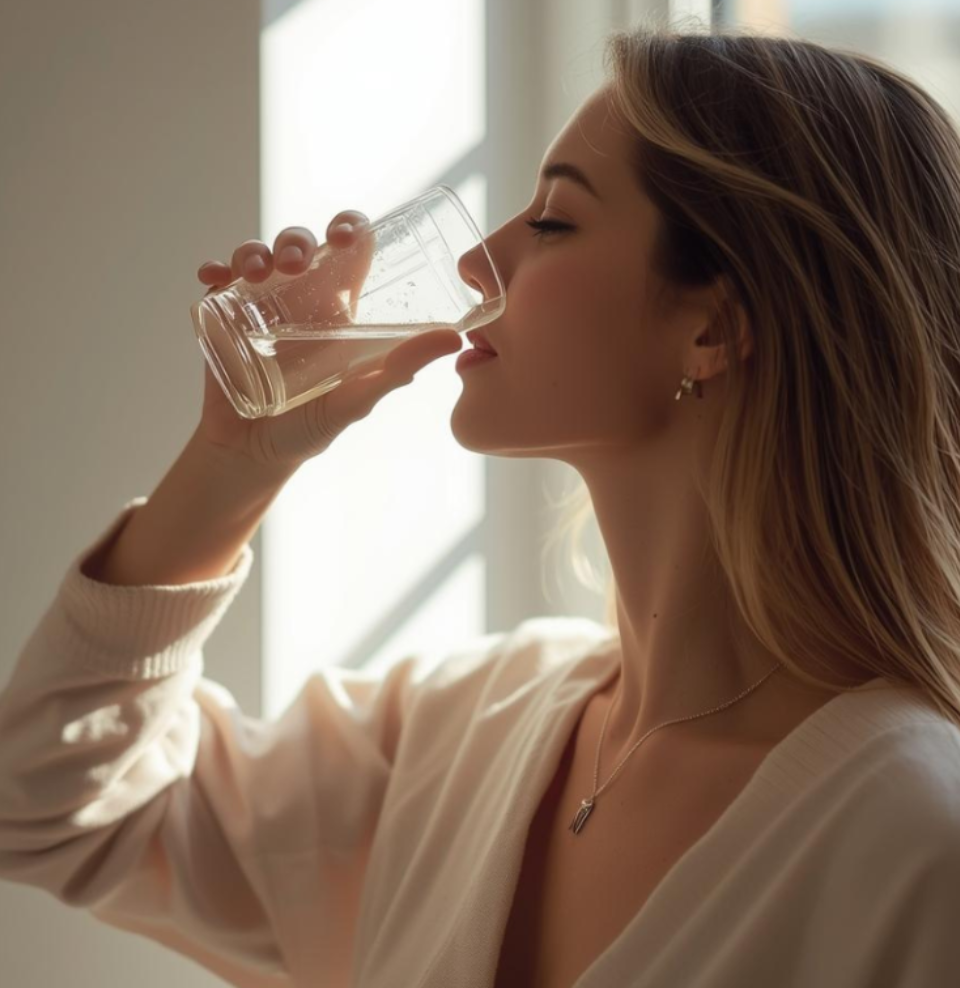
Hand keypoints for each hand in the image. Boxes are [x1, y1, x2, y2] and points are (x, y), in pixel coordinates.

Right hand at [194, 211, 462, 474]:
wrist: (253, 455)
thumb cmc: (310, 429)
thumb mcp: (359, 397)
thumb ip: (400, 367)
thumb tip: (454, 337)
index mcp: (338, 310)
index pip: (349, 251)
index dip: (349, 228)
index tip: (345, 236)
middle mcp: (301, 301)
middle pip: (301, 245)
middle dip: (297, 240)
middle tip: (297, 263)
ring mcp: (260, 306)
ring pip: (258, 255)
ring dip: (255, 251)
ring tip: (254, 273)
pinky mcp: (225, 317)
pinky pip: (219, 281)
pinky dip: (214, 269)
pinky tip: (212, 277)